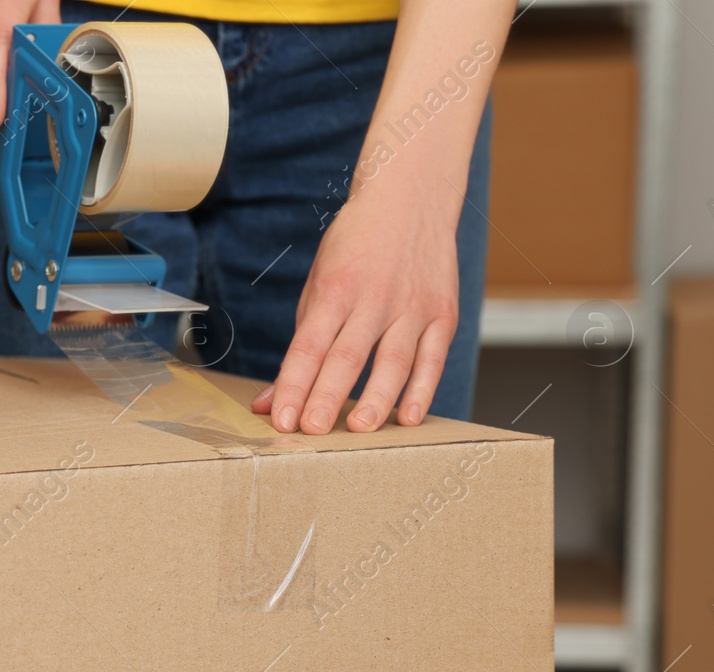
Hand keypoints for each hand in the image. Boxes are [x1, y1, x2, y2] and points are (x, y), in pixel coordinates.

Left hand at [251, 166, 462, 434]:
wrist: (410, 198)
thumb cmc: (356, 249)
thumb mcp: (318, 286)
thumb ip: (300, 346)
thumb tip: (269, 401)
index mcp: (335, 290)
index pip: (308, 346)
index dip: (294, 384)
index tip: (280, 418)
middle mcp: (374, 298)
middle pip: (347, 355)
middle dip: (327, 395)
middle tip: (312, 431)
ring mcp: (412, 306)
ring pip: (393, 360)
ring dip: (376, 398)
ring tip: (359, 428)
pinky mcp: (443, 312)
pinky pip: (433, 357)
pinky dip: (422, 388)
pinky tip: (408, 417)